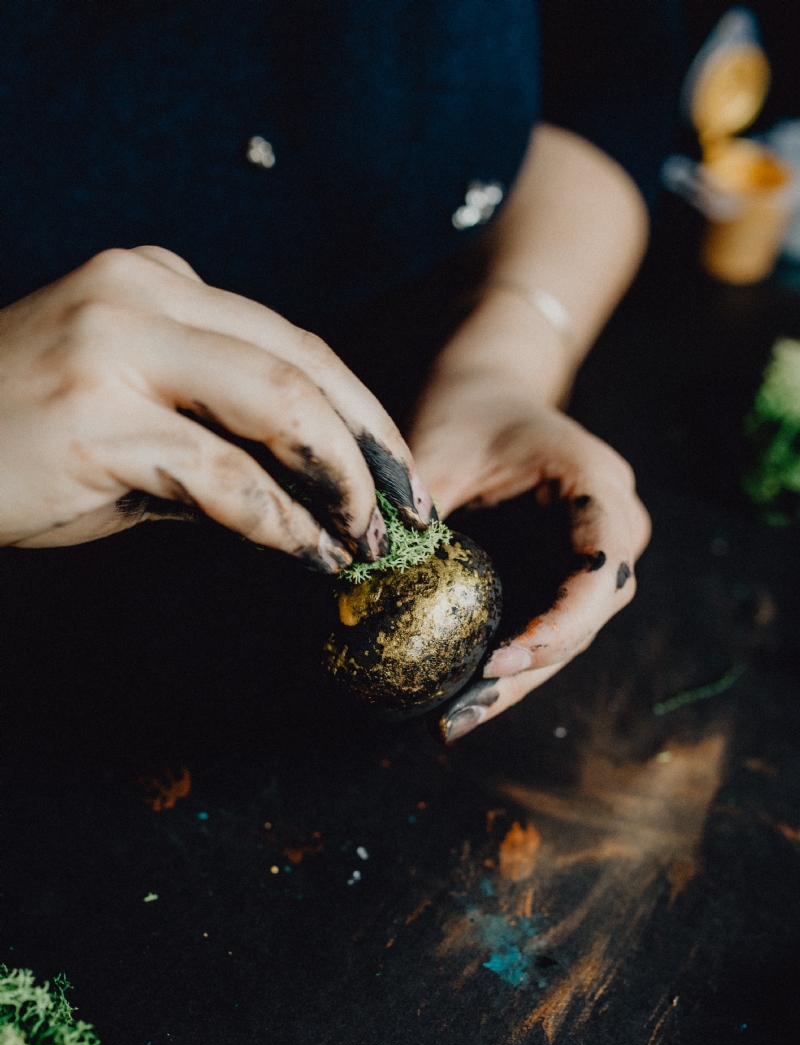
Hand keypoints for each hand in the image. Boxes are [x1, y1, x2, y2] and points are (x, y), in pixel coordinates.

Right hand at [0, 247, 434, 561]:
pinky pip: (223, 474)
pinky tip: (308, 554)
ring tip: (368, 537)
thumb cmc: (16, 443)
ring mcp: (116, 349)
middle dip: (374, 444)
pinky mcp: (97, 420)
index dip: (359, 410)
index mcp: (153, 281)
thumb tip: (307, 491)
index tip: (396, 470)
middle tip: (411, 507)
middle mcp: (140, 294)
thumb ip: (211, 429)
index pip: (291, 340)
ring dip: (343, 481)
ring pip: (280, 405)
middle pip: (305, 361)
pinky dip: (282, 522)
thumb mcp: (123, 413)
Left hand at [409, 371, 649, 741]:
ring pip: (569, 635)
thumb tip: (363, 593)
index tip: (497, 660)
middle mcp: (615, 525)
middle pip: (586, 617)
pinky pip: (545, 628)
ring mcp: (595, 557)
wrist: (488, 391)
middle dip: (524, 673)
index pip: (602, 568)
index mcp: (597, 484)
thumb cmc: (465, 412)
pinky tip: (459, 699)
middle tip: (459, 717)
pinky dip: (504, 664)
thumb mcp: (436, 451)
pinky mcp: (565, 578)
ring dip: (513, 682)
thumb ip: (414, 518)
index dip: (559, 624)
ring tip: (451, 721)